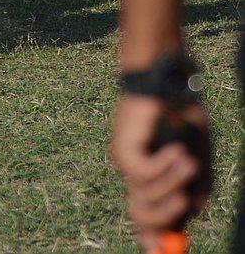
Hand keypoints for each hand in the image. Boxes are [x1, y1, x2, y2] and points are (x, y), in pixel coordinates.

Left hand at [112, 95, 211, 249]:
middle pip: (141, 216)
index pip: (147, 218)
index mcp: (152, 180)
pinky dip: (163, 166)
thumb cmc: (182, 115)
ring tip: (187, 162)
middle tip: (185, 203)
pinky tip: (174, 149)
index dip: (154, 237)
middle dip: (164, 219)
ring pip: (143, 196)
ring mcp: (126, 164)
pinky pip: (142, 174)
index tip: (161, 251)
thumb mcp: (198, 154)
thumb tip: (194, 210)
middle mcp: (136, 176)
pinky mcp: (122, 151)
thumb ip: (197, 183)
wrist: (167, 84)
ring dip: (170, 184)